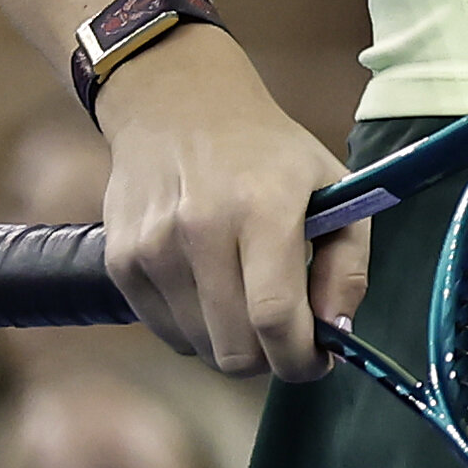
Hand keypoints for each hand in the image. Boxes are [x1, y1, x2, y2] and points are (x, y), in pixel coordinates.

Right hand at [94, 32, 369, 382]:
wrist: (176, 105)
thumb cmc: (268, 153)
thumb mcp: (332, 187)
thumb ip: (347, 262)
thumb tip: (338, 331)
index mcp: (263, 209)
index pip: (276, 316)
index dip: (301, 358)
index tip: (318, 362)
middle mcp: (200, 230)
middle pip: (235, 347)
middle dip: (272, 361)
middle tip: (289, 341)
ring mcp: (151, 248)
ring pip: (200, 347)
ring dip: (234, 345)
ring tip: (251, 305)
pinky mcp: (120, 261)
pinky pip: (165, 331)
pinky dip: (196, 330)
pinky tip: (214, 292)